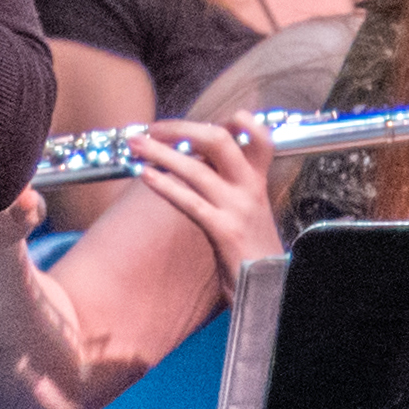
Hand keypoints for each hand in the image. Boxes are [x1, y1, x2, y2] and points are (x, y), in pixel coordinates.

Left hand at [121, 118, 282, 290]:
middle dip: (182, 128)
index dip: (239, 121)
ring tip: (135, 145)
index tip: (207, 119)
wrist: (272, 289)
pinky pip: (190, 202)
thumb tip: (195, 162)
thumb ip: (230, 185)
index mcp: (258, 181)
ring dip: (161, 153)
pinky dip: (165, 185)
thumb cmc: (253, 251)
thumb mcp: (250, 210)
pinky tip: (145, 176)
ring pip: (197, 170)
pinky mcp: (224, 232)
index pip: (259, 137)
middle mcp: (251, 189)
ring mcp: (238, 209)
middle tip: (153, 127)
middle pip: (219, 141)